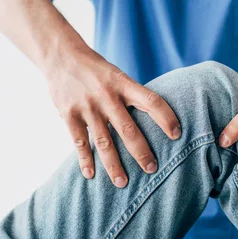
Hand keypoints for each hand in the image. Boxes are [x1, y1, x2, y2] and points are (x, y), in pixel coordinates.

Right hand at [45, 46, 180, 187]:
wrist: (61, 55)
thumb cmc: (96, 70)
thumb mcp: (116, 75)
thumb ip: (131, 96)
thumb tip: (155, 119)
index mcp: (123, 83)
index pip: (151, 101)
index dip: (166, 118)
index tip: (177, 135)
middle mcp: (106, 96)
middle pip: (128, 130)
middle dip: (142, 152)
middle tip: (152, 169)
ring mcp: (87, 107)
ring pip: (104, 142)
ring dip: (114, 165)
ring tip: (123, 183)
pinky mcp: (69, 115)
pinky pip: (79, 142)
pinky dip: (85, 160)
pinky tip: (91, 175)